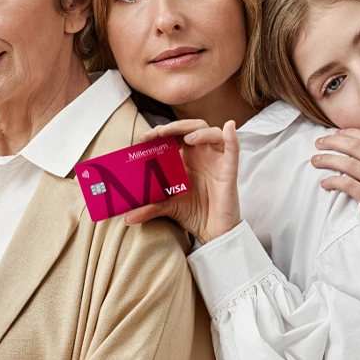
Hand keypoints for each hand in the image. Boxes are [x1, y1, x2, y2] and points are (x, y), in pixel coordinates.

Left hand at [123, 119, 242, 243]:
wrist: (213, 232)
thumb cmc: (194, 214)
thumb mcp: (167, 207)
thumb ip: (149, 208)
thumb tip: (127, 218)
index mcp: (185, 158)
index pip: (174, 135)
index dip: (161, 132)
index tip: (144, 138)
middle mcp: (201, 155)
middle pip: (191, 128)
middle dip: (176, 126)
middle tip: (160, 133)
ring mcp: (216, 160)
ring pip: (211, 133)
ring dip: (199, 131)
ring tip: (187, 139)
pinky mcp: (229, 169)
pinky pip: (233, 149)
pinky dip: (231, 136)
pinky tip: (228, 127)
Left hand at [311, 128, 359, 235]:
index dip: (350, 133)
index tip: (336, 134)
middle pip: (358, 148)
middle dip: (334, 142)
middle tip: (319, 143)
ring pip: (350, 165)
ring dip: (329, 160)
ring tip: (316, 161)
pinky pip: (350, 186)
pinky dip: (334, 181)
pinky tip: (325, 183)